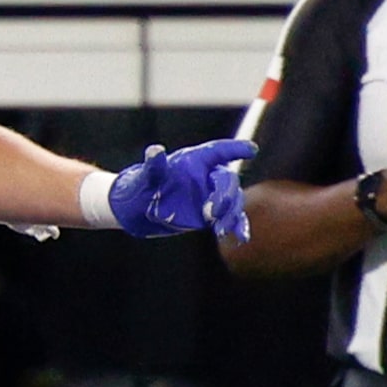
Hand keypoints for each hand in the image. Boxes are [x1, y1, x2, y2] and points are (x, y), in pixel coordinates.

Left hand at [108, 139, 253, 239]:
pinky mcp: (209, 214)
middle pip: (227, 180)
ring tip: (221, 229)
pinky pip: (229, 218)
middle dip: (226, 194)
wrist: (135, 211)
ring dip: (231, 214)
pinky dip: (236, 226)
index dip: (235, 149)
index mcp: (193, 161)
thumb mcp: (144, 177)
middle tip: (214, 211)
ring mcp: (209, 195)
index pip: (217, 151)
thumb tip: (155, 151)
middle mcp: (205, 176)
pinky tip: (240, 237)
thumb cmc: (139, 186)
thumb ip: (153, 166)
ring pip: (232, 200)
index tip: (251, 150)